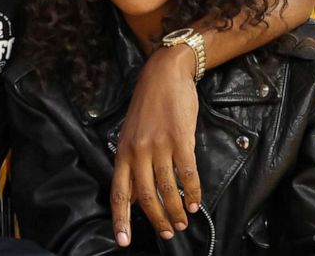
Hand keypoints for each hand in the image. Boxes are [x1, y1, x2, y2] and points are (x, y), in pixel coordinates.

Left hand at [111, 44, 200, 246]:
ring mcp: (159, 145)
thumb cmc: (148, 106)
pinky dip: (192, 192)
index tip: (123, 240)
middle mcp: (138, 151)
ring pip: (167, 189)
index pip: (119, 192)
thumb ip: (133, 162)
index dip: (121, 218)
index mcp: (123, 152)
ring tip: (183, 222)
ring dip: (176, 210)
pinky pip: (187, 174)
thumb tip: (136, 194)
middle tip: (167, 233)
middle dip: (156, 219)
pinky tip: (196, 202)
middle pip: (145, 196)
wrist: (164, 74)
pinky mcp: (180, 139)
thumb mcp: (131, 134)